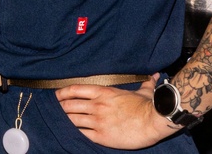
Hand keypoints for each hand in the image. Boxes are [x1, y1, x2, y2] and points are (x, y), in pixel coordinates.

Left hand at [55, 74, 178, 148]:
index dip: (62, 92)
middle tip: (55, 110)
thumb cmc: (148, 106)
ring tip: (58, 121)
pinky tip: (70, 133)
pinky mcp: (102, 136)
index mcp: (103, 92)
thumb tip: (155, 76)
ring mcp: (98, 121)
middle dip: (60, 108)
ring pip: (73, 119)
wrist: (154, 121)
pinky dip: (74, 132)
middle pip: (70, 105)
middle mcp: (97, 105)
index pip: (75, 90)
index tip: (56, 95)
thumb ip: (145, 83)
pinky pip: (82, 133)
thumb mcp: (143, 91)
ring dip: (65, 120)